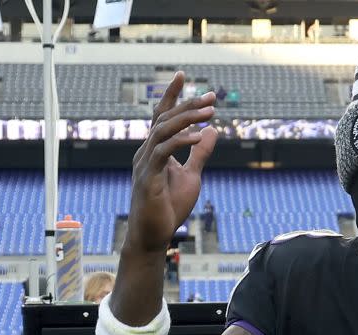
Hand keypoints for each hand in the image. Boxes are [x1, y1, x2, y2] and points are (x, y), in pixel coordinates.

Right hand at [127, 71, 217, 253]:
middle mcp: (146, 152)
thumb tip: (212, 131)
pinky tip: (198, 136)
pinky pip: (163, 153)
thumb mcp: (192, 175)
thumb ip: (199, 153)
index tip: (183, 75)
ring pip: (163, 131)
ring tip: (210, 112)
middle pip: (165, 119)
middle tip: (212, 96)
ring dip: (187, 119)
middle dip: (188, 104)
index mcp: (155, 149)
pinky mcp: (148, 178)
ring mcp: (144, 164)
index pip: (162, 116)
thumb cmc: (169, 207)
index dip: (172, 96)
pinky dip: (180, 142)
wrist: (153, 236)